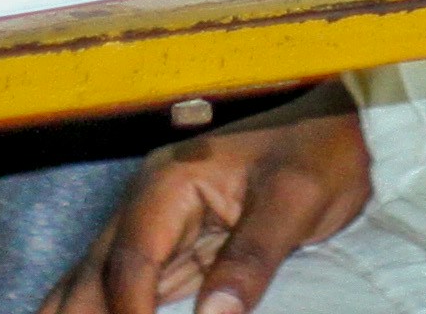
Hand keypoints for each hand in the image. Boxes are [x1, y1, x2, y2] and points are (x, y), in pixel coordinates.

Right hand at [53, 99, 371, 313]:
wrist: (347, 129)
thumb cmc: (322, 154)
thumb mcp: (296, 201)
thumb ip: (252, 256)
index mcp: (172, 181)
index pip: (131, 260)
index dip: (124, 312)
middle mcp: (152, 199)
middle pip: (98, 270)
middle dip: (82, 313)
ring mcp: (158, 220)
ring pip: (98, 276)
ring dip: (78, 310)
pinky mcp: (175, 241)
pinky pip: (126, 281)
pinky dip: (103, 305)